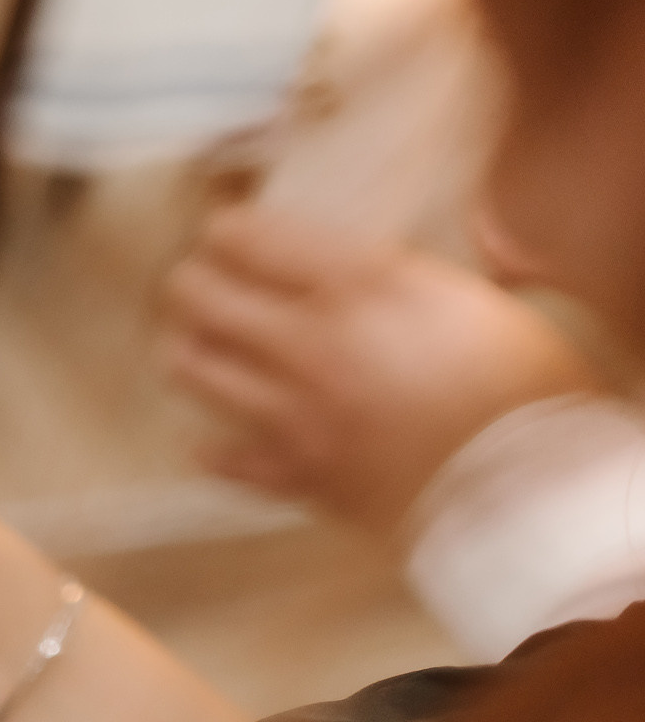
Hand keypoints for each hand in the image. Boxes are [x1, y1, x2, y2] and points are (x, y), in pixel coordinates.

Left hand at [163, 206, 596, 533]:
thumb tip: (348, 268)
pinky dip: (218, 449)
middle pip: (197, 296)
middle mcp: (309, 342)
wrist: (532, 492)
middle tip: (202, 283)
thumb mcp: (468, 298)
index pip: (245, 238)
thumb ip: (394, 277)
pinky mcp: (295, 473)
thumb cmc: (526, 386)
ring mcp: (293, 412)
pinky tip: (218, 441)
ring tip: (205, 347)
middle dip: (192, 283)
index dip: (226, 230)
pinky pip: (225, 459)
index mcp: (360, 286)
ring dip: (191, 352)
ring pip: (191, 368)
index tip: (224, 230)